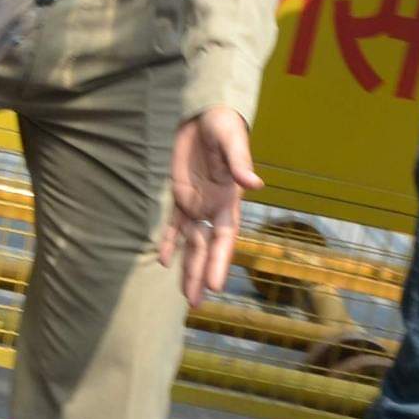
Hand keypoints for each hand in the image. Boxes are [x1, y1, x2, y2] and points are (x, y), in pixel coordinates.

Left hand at [158, 107, 261, 304]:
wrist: (203, 115)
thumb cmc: (223, 126)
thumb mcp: (231, 141)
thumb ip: (240, 163)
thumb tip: (255, 184)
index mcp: (228, 200)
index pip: (224, 238)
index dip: (220, 261)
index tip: (215, 285)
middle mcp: (213, 208)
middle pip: (207, 248)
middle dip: (202, 274)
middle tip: (196, 303)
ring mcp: (196, 204)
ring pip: (191, 243)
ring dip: (188, 267)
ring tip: (185, 294)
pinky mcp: (179, 196)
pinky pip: (173, 225)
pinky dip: (168, 242)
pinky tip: (163, 260)